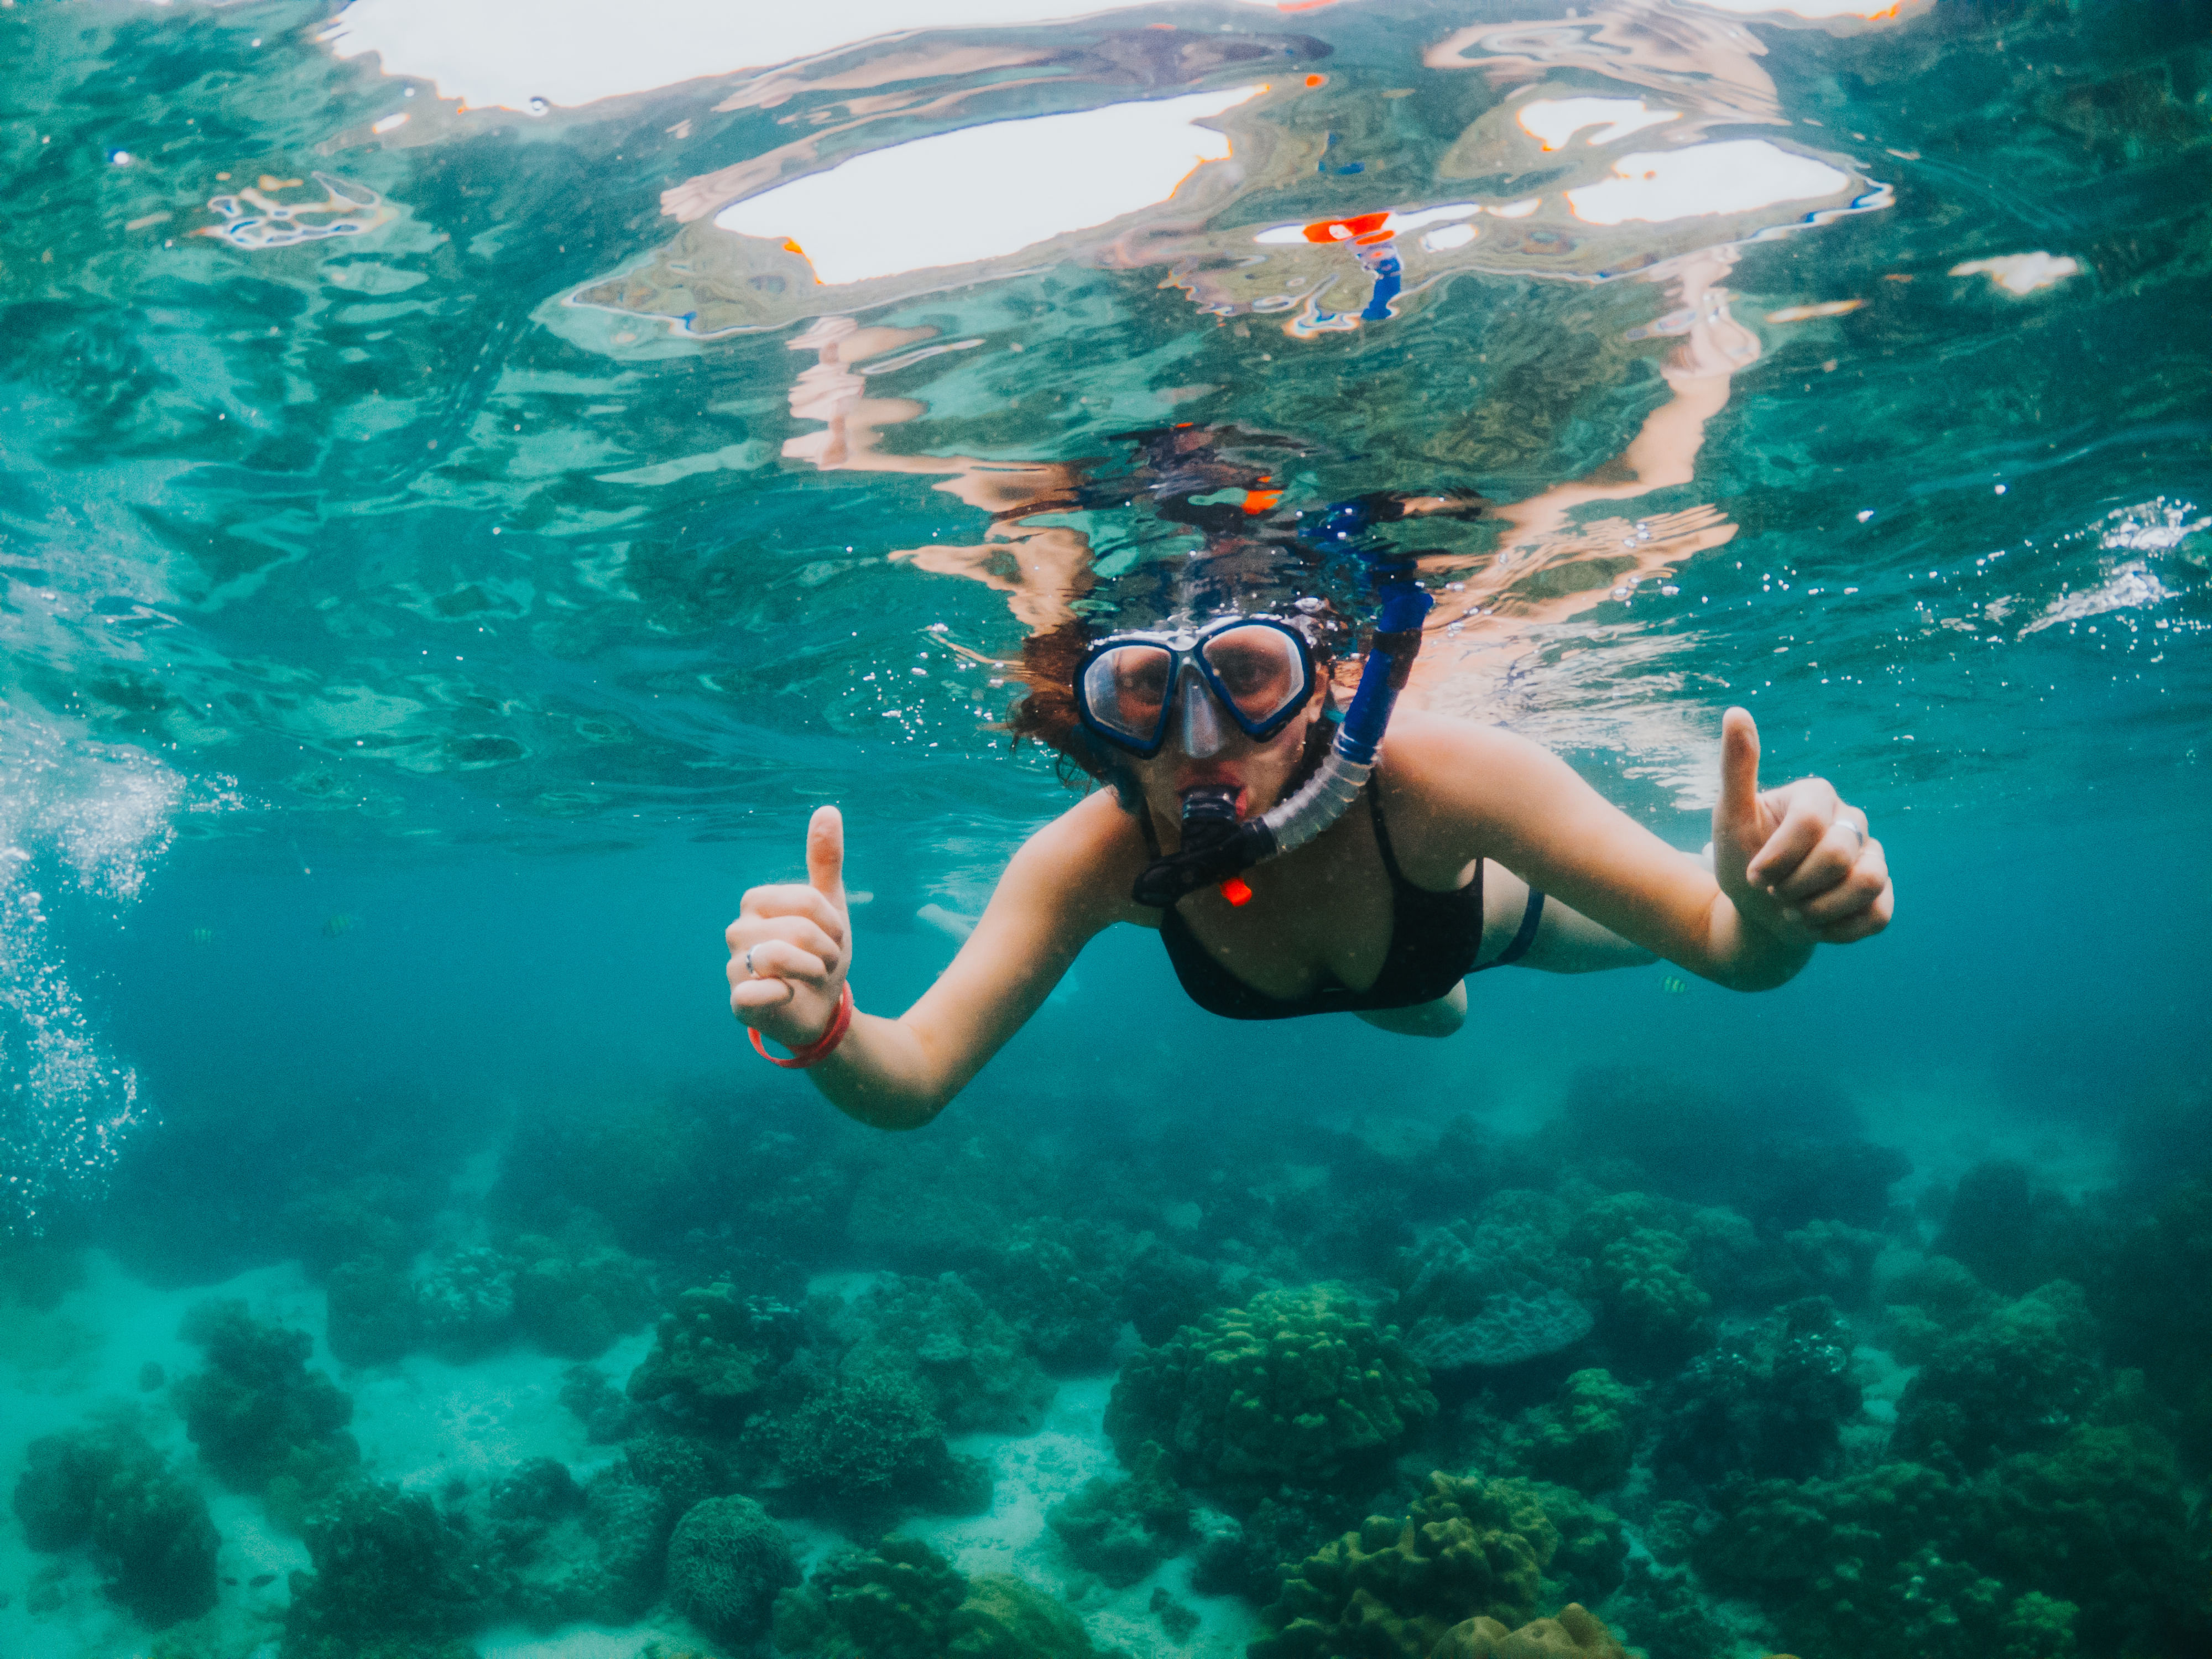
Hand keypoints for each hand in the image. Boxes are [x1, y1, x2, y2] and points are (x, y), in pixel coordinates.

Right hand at [728, 806, 850, 1047]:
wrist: (823, 1006)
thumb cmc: (820, 952)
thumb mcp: (830, 905)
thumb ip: (825, 860)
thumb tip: (828, 809)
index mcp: (756, 903)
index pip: (805, 901)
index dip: (832, 923)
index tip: (833, 937)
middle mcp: (737, 932)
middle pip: (796, 929)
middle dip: (826, 949)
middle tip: (825, 962)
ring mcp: (734, 968)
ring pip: (777, 957)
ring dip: (813, 971)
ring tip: (813, 977)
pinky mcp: (739, 1003)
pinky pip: (755, 993)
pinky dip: (784, 994)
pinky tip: (790, 996)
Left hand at [1712, 708, 1892, 944]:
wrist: (1755, 913)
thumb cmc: (1741, 860)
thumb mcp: (1729, 818)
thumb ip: (1736, 767)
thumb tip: (1735, 712)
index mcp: (1817, 796)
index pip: (1810, 826)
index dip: (1777, 860)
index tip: (1754, 874)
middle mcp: (1851, 820)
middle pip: (1838, 857)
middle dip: (1795, 886)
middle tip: (1775, 892)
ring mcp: (1872, 857)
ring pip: (1867, 884)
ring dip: (1819, 910)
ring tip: (1796, 910)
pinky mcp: (1883, 894)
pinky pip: (1878, 915)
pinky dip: (1839, 930)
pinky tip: (1817, 925)